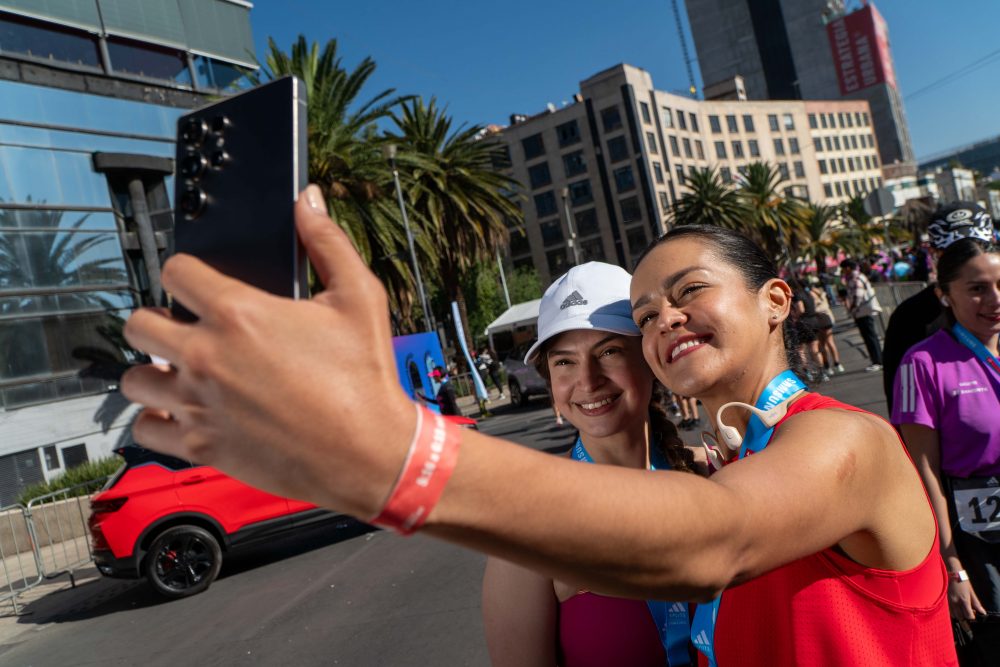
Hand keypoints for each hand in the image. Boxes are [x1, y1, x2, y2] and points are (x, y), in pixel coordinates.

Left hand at [121, 185, 414, 516]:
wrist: (370, 453)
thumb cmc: (366, 380)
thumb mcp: (359, 297)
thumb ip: (328, 243)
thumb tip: (309, 202)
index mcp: (240, 314)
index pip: (174, 271)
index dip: (186, 271)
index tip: (197, 283)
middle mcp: (207, 357)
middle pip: (138, 324)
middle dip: (159, 320)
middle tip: (185, 329)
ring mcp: (199, 404)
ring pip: (133, 380)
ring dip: (154, 372)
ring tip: (182, 374)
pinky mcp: (201, 445)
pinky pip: (145, 431)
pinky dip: (157, 422)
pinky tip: (184, 414)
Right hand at [948, 577, 986, 621]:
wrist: (951, 573)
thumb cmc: (963, 581)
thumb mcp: (971, 591)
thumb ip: (976, 603)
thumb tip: (982, 612)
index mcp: (964, 600)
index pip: (969, 616)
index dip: (972, 616)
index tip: (973, 613)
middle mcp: (955, 603)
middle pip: (961, 617)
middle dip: (965, 616)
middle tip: (967, 610)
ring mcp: (949, 602)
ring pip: (954, 615)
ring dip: (958, 615)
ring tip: (961, 609)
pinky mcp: (945, 600)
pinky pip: (949, 611)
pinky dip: (953, 611)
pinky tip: (956, 607)